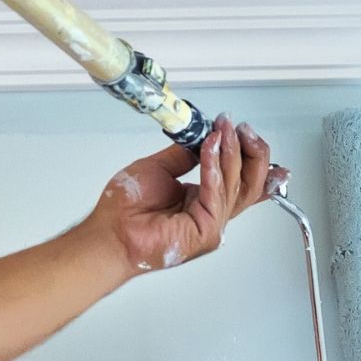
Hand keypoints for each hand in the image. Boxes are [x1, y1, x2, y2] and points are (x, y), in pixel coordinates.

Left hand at [82, 114, 287, 278]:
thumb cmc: (125, 209)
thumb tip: (203, 136)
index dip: (246, 152)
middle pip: (249, 183)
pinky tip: (210, 148)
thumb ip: (184, 154)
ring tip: (223, 131)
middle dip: (251, 152)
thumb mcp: (159, 169)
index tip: (240, 129)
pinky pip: (216, 194)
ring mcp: (212, 224)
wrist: (110, 232)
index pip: (241, 177)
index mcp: (204, 200)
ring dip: (230, 153)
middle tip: (241, 128)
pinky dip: (214, 167)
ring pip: (236, 185)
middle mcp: (212, 212)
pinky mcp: (207, 230)